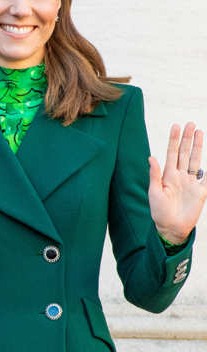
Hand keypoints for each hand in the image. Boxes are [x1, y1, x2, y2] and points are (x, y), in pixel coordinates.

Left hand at [148, 122, 206, 242]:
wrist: (171, 228)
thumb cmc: (159, 212)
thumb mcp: (154, 193)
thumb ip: (154, 175)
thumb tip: (151, 157)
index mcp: (168, 175)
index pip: (172, 153)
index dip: (174, 140)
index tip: (176, 126)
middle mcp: (180, 176)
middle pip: (185, 153)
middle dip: (188, 138)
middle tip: (191, 123)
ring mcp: (191, 182)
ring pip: (196, 160)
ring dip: (198, 147)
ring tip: (200, 132)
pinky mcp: (201, 191)